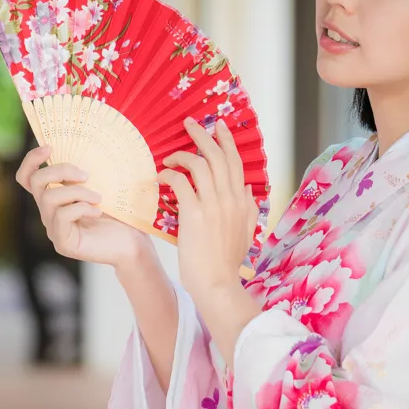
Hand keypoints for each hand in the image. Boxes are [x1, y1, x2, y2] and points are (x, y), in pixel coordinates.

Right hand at [16, 145, 150, 268]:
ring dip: (77, 192)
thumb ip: (85, 174)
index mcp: (55, 197)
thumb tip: (81, 148)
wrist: (132, 243)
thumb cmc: (118, 214)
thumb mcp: (101, 187)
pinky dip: (81, 208)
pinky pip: (62, 216)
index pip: (27, 177)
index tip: (50, 147)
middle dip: (61, 170)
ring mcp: (53, 229)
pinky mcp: (62, 243)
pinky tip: (97, 212)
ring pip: (50, 197)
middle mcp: (49, 212)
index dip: (31, 160)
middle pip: (36, 181)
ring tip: (98, 198)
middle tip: (86, 175)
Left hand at [157, 118, 258, 299]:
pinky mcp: (194, 214)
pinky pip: (181, 182)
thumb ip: (247, 207)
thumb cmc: (226, 262)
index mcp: (242, 201)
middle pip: (217, 155)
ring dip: (182, 155)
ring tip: (169, 158)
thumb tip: (246, 187)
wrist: (217, 284)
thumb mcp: (245, 232)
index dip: (226, 140)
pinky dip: (169, 174)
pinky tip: (161, 177)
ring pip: (199, 163)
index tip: (218, 126)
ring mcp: (213, 205)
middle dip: (203, 135)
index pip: (235, 161)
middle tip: (189, 124)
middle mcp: (230, 198)